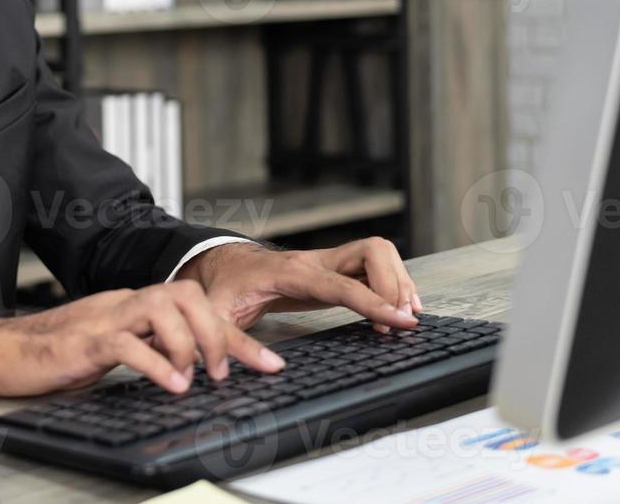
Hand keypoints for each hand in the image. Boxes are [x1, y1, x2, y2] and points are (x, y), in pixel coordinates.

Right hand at [0, 280, 284, 397]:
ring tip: (197, 379)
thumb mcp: (111, 352)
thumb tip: (188, 368)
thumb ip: (146, 351)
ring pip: (164, 308)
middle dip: (218, 332)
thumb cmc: (51, 355)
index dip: (238, 337)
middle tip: (227, 372)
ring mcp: (104, 319)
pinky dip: (157, 364)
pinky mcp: (84, 341)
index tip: (270, 363)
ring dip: (190, 345)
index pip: (196, 308)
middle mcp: (124, 304)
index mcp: (133, 306)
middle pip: (188, 295)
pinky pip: (129, 343)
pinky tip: (172, 385)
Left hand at [175, 237, 423, 333]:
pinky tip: (394, 308)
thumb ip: (231, 340)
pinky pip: (373, 266)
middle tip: (400, 321)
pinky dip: (391, 283)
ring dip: (398, 281)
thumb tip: (268, 367)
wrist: (222, 263)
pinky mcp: (333, 269)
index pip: (342, 283)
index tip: (401, 320)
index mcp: (291, 272)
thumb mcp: (216, 314)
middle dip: (394, 284)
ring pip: (378, 253)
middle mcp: (314, 261)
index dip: (374, 301)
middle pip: (372, 252)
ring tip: (402, 317)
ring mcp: (326, 261)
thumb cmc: (223, 287)